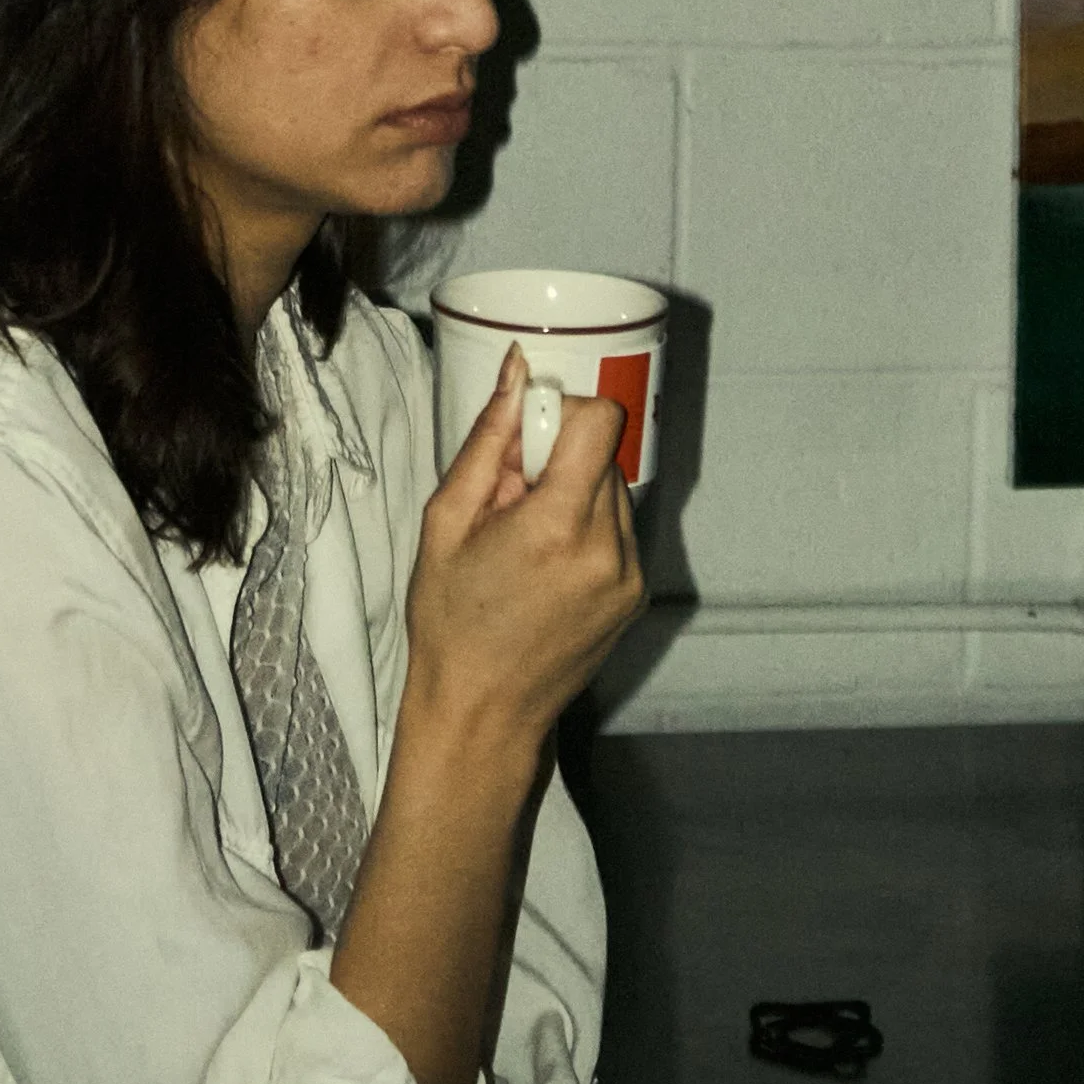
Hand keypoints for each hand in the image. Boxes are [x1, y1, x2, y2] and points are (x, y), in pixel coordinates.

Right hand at [410, 344, 646, 748]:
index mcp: (558, 526)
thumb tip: (518, 372)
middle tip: (511, 504)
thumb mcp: (447, 521)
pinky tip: (547, 568)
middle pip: (605, 453)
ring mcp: (631, 575)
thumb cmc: (451, 622)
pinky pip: (619, 529)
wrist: (483, 710)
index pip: (600, 420)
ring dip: (574, 494)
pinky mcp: (637, 593)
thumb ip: (489, 441)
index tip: (524, 445)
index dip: (561, 415)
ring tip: (527, 543)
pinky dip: (587, 530)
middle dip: (559, 460)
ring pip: (614, 489)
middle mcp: (609, 548)